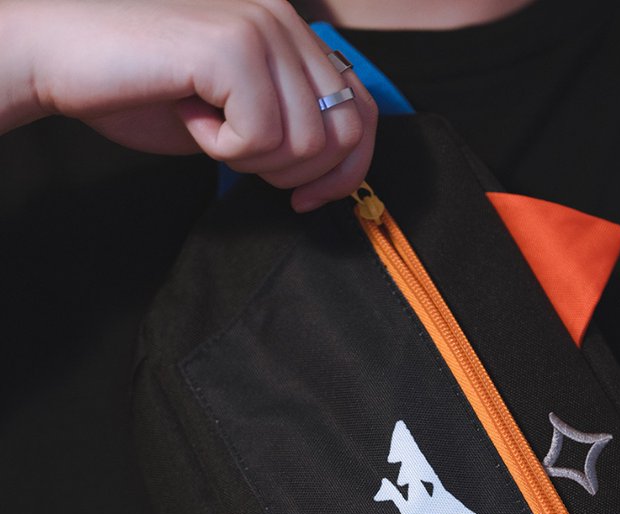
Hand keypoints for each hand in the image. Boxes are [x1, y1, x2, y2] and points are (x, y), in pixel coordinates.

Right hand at [0, 0, 376, 210]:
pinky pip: (261, 137)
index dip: (347, 171)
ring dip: (251, 158)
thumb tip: (340, 167)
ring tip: (206, 125)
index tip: (305, 199)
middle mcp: (284, 19)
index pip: (362, 112)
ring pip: (305, 143)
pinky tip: (189, 115)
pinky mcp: (232, 46)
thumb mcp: (238, 110)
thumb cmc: (145, 90)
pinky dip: (222, 148)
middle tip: (240, 158)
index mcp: (291, 32)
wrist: (67, 62)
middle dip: (295, 173)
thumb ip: (290, 120)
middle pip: (343, 135)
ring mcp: (261, 26)